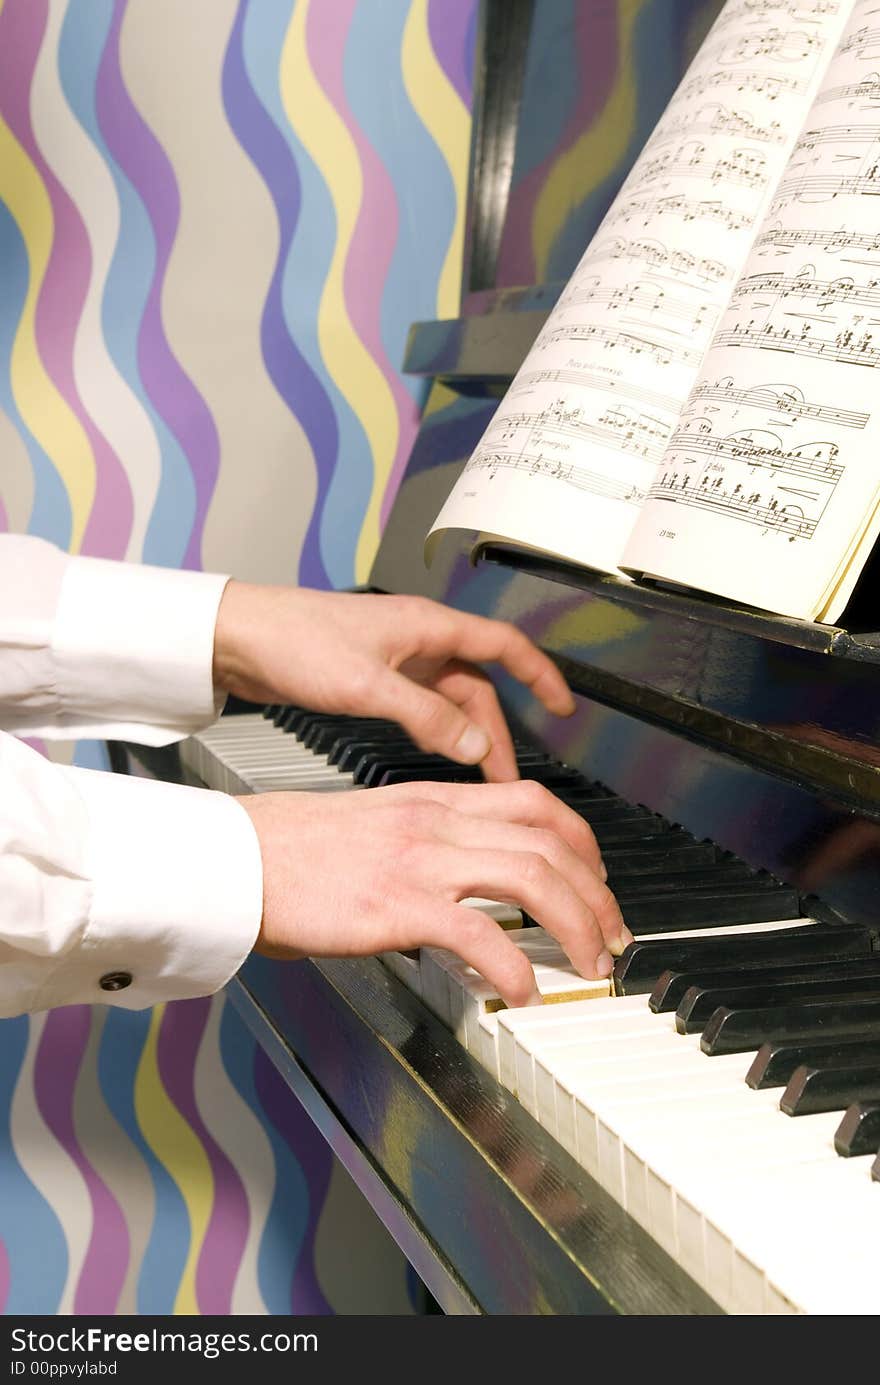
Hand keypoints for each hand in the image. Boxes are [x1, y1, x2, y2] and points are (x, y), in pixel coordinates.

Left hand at [213, 583, 574, 780]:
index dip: (540, 675)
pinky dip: (435, 732)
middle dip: (498, 730)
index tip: (564, 706)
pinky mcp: (371, 677)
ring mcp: (395, 658)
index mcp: (428, 626)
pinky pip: (421, 706)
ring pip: (448, 700)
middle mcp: (418, 638)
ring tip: (477, 781)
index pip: (504, 646)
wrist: (237, 637)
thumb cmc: (295, 641)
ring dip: (465, 736)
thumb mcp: (368, 685)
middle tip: (507, 780)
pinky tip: (433, 758)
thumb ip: (427, 717)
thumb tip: (475, 749)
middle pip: (477, 685)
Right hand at [236, 779, 631, 1005]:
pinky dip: (515, 966)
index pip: (535, 803)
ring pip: (532, 877)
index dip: (584, 842)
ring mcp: (418, 860)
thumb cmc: (296, 850)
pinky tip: (523, 993)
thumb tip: (468, 878)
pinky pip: (477, 933)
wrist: (237, 858)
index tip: (599, 880)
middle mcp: (436, 822)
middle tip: (613, 935)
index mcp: (433, 800)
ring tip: (590, 964)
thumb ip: (427, 839)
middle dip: (598, 893)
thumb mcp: (376, 823)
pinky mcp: (394, 905)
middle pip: (550, 842)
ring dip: (577, 924)